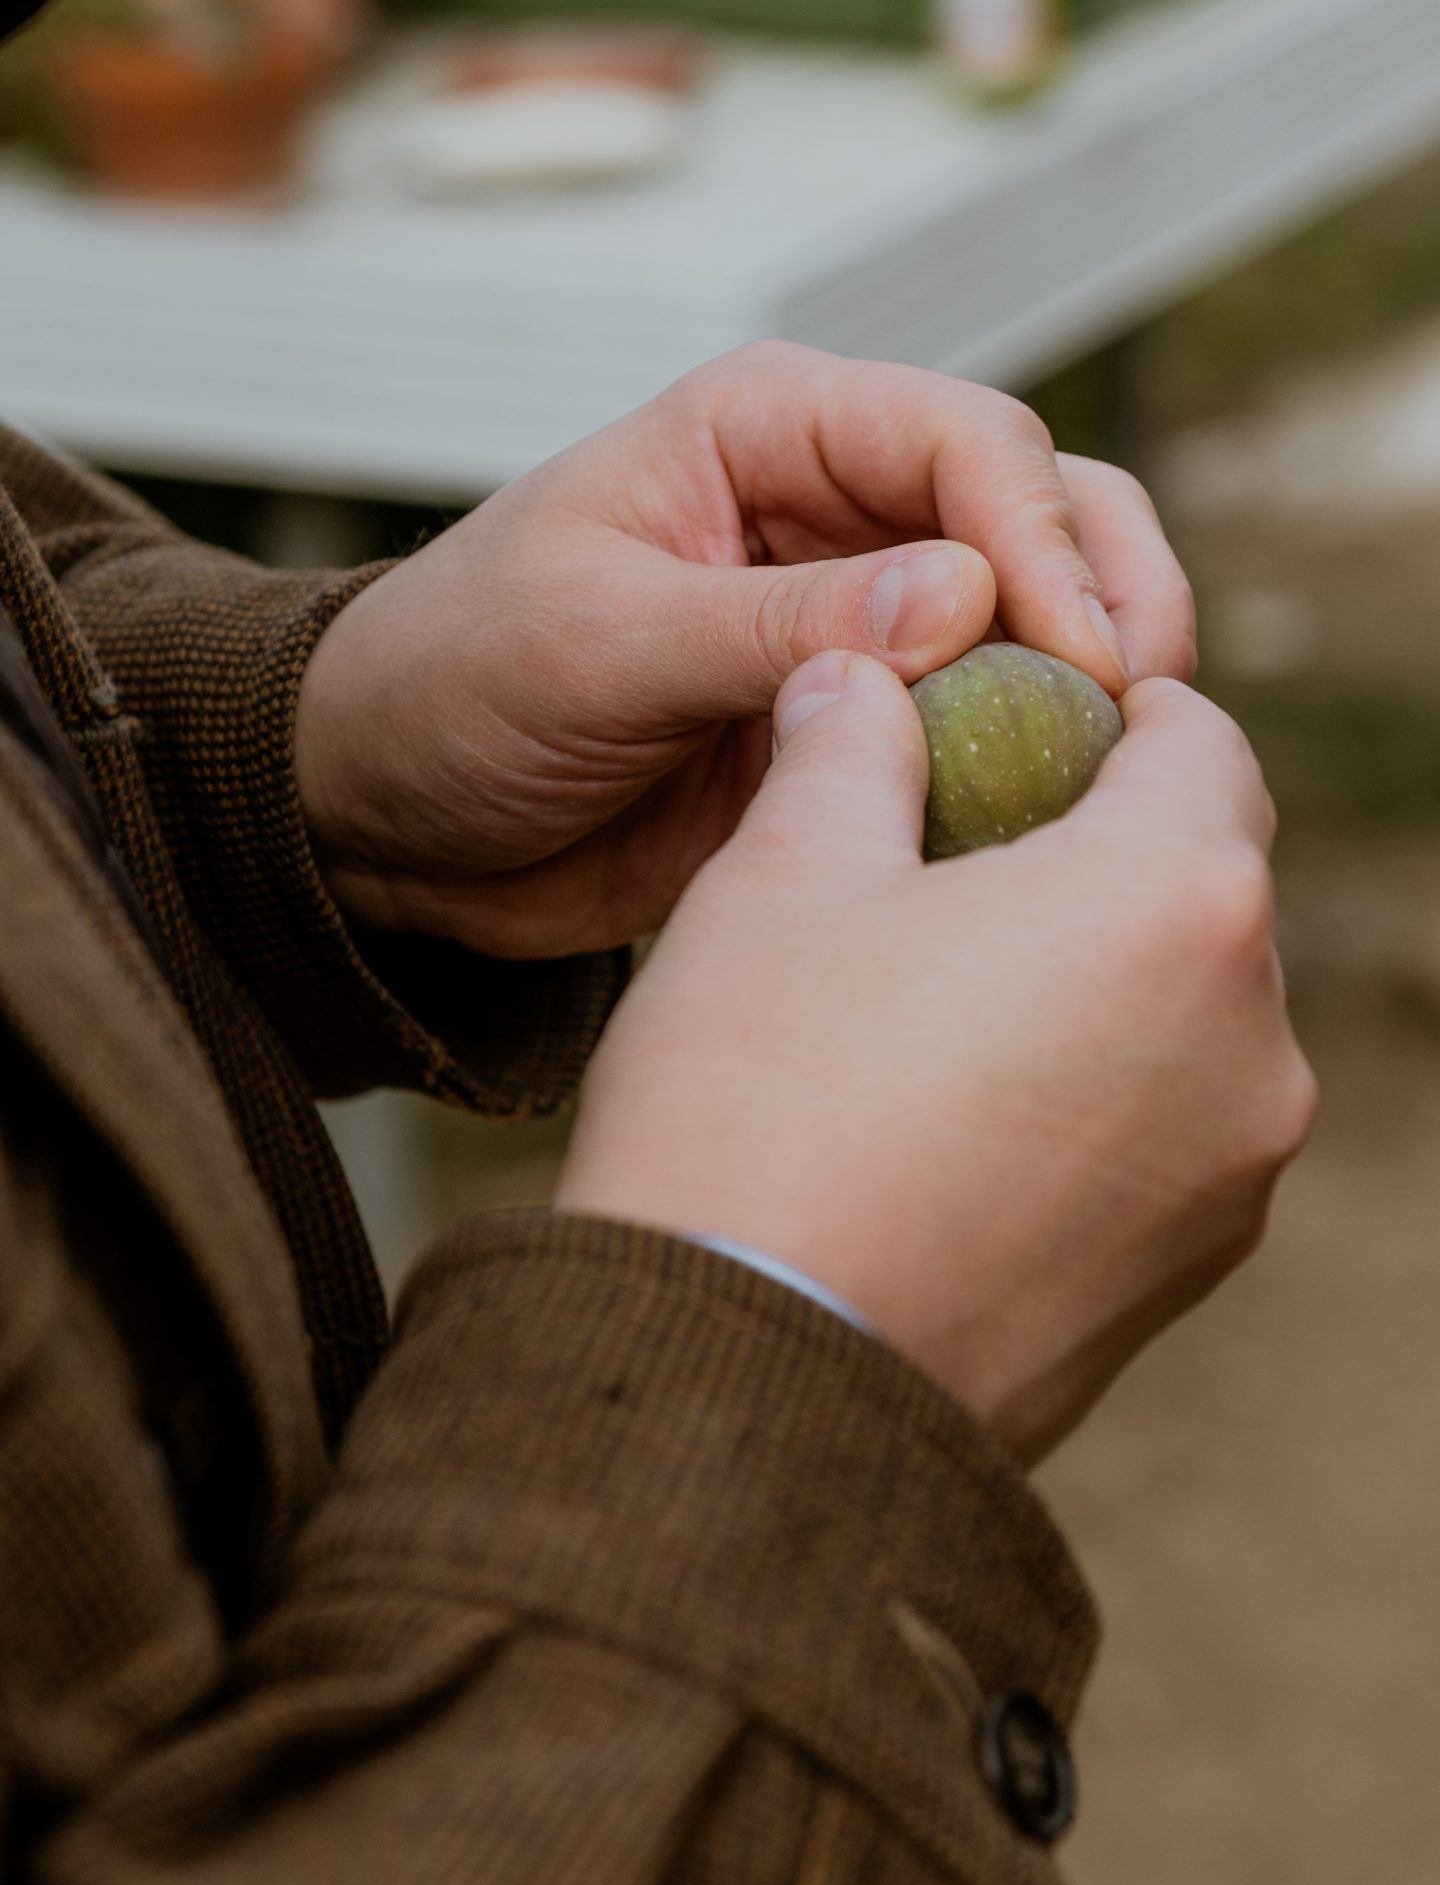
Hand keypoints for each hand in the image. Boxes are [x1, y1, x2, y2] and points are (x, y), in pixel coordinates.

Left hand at [294, 342, 1194, 959]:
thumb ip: (774, 625)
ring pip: (1035, 631)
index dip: (1045, 540)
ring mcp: (861, 630)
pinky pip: (982, 744)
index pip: (966, 443)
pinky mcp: (859, 737)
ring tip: (1115, 778)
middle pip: (1042, 517)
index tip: (1084, 655)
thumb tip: (965, 599)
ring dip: (1090, 692)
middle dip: (1110, 596)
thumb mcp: (597, 643)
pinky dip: (1029, 780)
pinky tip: (1048, 836)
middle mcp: (839, 512)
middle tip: (1142, 711)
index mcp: (772, 430)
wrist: (391, 817)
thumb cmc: (454, 683)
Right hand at [555, 656, 1315, 1463]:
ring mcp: (1231, 1179)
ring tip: (941, 1014)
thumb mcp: (780, 877)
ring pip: (1187, 1020)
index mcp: (1178, 899)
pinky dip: (1091, 1105)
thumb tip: (859, 686)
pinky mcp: (1184, 1281)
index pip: (1196, 739)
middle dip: (1100, 855)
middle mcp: (1253, 1041)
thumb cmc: (756, 1107)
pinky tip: (954, 1130)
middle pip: (1205, 884)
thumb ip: (847, 747)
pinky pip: (1160, 1141)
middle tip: (957, 868)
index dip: (1104, 713)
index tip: (1018, 730)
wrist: (738, 1386)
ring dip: (1097, 987)